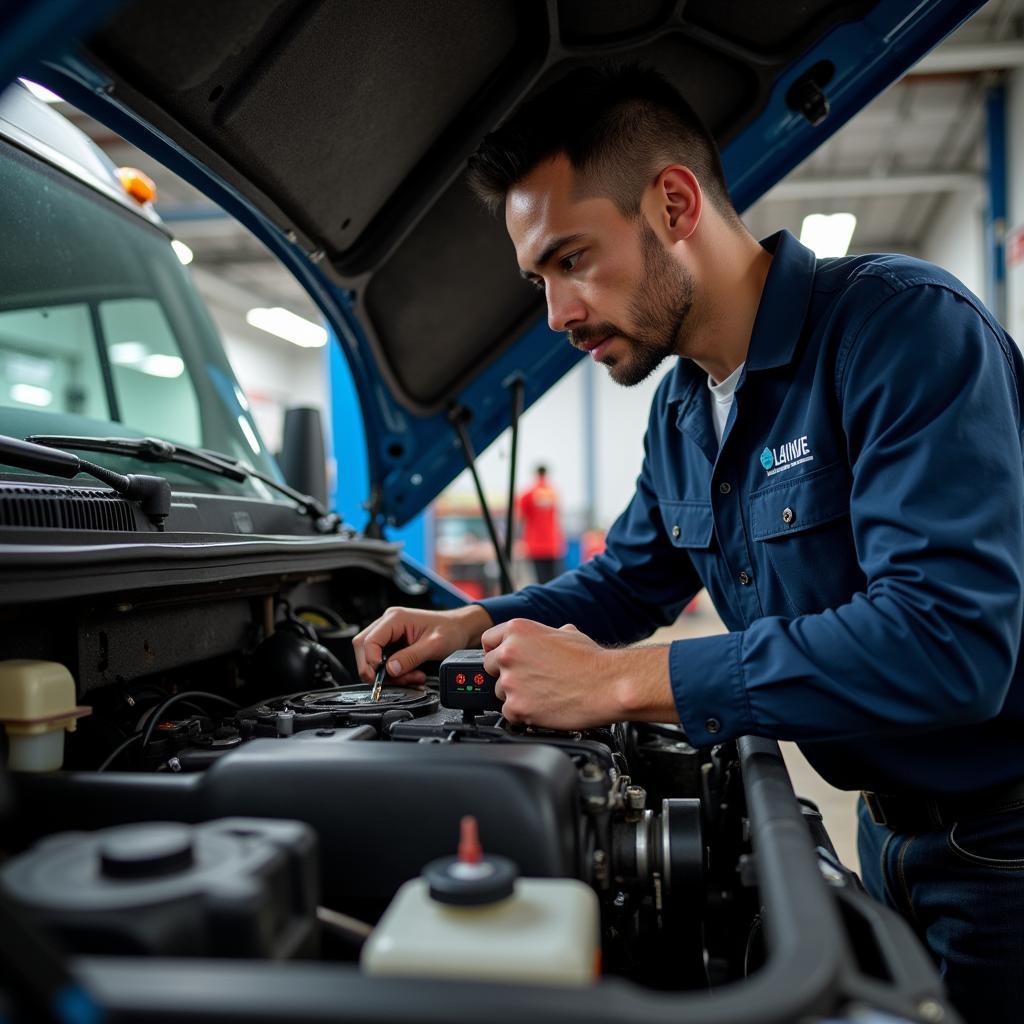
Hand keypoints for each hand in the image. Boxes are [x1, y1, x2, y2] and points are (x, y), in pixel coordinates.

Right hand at [353, 604, 493, 684]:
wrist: (460, 629)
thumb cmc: (450, 630)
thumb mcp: (434, 645)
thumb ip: (411, 657)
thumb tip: (391, 669)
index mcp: (395, 618)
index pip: (369, 640)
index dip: (371, 660)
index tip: (383, 674)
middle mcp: (388, 623)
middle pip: (364, 648)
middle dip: (375, 670)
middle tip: (393, 681)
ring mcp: (389, 633)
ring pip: (371, 657)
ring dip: (387, 673)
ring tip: (410, 677)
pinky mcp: (393, 643)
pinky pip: (383, 661)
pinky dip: (393, 673)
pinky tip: (410, 674)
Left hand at [478, 620, 610, 727]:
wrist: (608, 685)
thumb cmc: (592, 661)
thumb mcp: (566, 632)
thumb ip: (542, 635)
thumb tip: (540, 640)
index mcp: (518, 629)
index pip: (487, 641)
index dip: (498, 652)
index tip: (506, 661)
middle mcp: (509, 652)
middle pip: (490, 667)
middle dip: (507, 674)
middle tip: (531, 679)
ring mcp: (511, 680)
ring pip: (499, 692)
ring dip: (516, 695)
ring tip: (543, 694)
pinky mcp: (516, 707)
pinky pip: (509, 713)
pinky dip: (523, 714)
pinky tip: (543, 707)